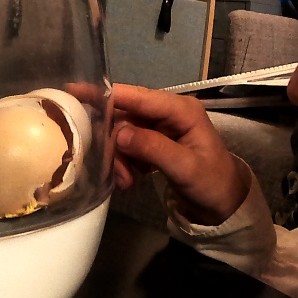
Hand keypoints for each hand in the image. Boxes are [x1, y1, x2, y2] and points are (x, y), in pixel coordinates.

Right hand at [111, 84, 249, 225]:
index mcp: (180, 110)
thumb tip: (119, 133)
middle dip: (113, 142)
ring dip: (118, 158)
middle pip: (124, 115)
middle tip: (110, 168)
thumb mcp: (185, 167)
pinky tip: (129, 180)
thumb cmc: (212, 183)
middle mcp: (167, 113)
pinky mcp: (152, 142)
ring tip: (125, 182)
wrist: (225, 206)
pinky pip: (127, 147)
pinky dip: (124, 164)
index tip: (73, 91)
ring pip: (122, 134)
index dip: (104, 94)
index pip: (136, 96)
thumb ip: (153, 148)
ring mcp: (159, 128)